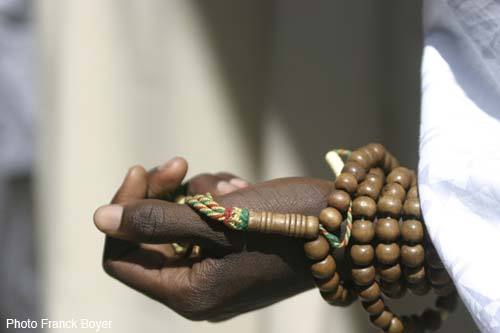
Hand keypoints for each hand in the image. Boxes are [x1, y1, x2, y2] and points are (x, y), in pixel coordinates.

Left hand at [94, 159, 336, 320]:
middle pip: (149, 236)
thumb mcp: (218, 219)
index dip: (125, 212)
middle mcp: (199, 288)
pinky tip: (245, 191)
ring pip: (178, 222)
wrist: (348, 226)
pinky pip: (204, 220)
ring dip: (198, 193)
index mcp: (189, 294)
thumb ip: (156, 221)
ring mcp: (217, 270)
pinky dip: (217, 199)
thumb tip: (100, 219)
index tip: (143, 171)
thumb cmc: (288, 224)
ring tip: (235, 187)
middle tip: (179, 163)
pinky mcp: (233, 251)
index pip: (123, 257)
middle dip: (164, 194)